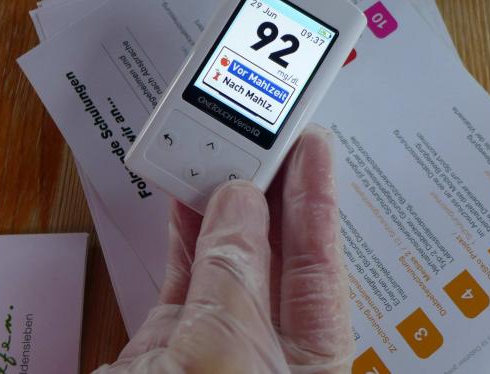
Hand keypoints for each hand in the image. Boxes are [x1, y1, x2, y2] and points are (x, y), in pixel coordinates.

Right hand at [95, 126, 352, 372]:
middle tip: (265, 137)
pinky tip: (184, 195)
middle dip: (269, 193)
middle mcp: (267, 348)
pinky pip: (184, 274)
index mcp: (307, 359)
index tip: (311, 146)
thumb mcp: (225, 346)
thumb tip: (240, 202)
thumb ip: (234, 272)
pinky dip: (183, 232)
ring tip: (221, 152)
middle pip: (275, 255)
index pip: (321, 265)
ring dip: (219, 204)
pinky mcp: (168, 344)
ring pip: (224, 259)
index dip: (316, 199)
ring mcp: (215, 345)